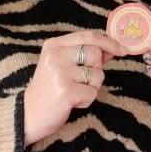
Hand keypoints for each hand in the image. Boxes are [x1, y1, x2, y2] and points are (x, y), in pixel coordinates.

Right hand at [23, 31, 124, 145]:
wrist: (27, 115)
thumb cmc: (48, 90)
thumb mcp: (61, 65)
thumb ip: (85, 54)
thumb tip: (112, 47)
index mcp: (54, 45)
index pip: (89, 36)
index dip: (109, 42)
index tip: (123, 50)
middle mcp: (56, 56)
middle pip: (96, 54)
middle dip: (96, 70)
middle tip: (81, 80)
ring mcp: (60, 73)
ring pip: (97, 75)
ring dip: (91, 87)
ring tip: (73, 91)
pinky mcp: (66, 92)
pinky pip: (92, 93)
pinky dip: (86, 100)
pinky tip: (71, 102)